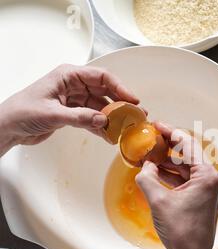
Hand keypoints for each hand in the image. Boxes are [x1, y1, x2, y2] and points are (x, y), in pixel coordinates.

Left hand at [0, 64, 138, 154]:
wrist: (8, 127)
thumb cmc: (22, 111)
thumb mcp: (53, 114)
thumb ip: (80, 117)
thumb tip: (103, 121)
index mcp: (69, 76)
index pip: (101, 77)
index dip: (120, 87)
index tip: (133, 100)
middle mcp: (74, 85)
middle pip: (105, 91)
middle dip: (121, 103)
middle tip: (136, 114)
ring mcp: (74, 99)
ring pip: (101, 106)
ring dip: (113, 118)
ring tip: (126, 128)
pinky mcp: (73, 113)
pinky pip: (93, 118)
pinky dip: (101, 127)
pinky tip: (110, 136)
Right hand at [136, 122, 217, 248]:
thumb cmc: (180, 230)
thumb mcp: (158, 200)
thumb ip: (147, 178)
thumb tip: (144, 166)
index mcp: (207, 176)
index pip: (188, 145)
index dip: (171, 132)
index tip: (157, 125)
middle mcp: (213, 180)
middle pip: (189, 155)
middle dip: (169, 147)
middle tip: (153, 138)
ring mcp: (211, 190)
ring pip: (188, 168)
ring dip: (170, 163)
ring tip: (151, 155)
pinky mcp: (205, 198)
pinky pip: (189, 180)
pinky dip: (174, 176)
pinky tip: (158, 173)